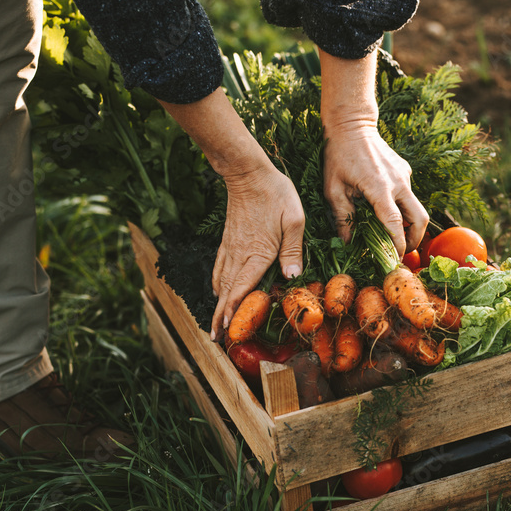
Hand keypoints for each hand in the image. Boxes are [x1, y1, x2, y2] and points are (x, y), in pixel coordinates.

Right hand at [211, 165, 304, 339]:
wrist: (247, 172)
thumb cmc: (275, 193)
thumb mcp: (294, 219)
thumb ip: (293, 249)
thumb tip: (291, 276)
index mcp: (257, 253)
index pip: (242, 288)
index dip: (233, 310)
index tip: (226, 329)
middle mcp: (240, 255)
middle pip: (227, 291)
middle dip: (220, 316)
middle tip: (217, 338)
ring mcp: (231, 248)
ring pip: (221, 282)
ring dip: (218, 304)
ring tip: (216, 323)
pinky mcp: (228, 241)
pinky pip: (220, 268)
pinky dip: (218, 284)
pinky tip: (219, 292)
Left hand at [323, 123, 427, 255]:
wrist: (352, 124)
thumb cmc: (337, 156)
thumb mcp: (332, 188)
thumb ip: (342, 217)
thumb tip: (347, 242)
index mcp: (379, 188)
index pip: (395, 223)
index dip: (398, 244)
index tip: (395, 258)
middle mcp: (398, 182)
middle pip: (420, 219)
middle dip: (415, 239)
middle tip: (402, 251)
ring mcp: (404, 175)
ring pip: (416, 207)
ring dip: (408, 224)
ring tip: (392, 234)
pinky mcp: (405, 170)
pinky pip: (408, 194)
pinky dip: (401, 207)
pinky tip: (384, 208)